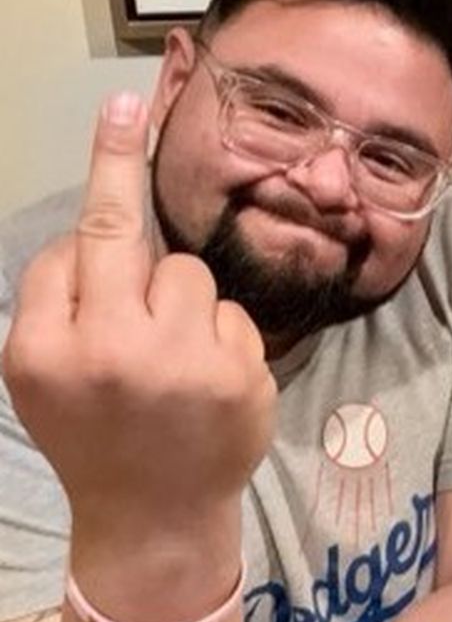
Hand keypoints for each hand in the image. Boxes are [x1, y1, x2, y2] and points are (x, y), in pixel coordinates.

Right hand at [2, 93, 275, 551]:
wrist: (155, 517)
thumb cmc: (94, 435)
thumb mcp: (40, 379)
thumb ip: (58, 301)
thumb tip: (96, 229)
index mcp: (45, 350)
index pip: (72, 242)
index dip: (102, 170)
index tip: (117, 110)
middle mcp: (111, 351)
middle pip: (128, 232)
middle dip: (124, 162)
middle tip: (132, 104)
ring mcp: (184, 364)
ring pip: (190, 273)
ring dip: (180, 300)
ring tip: (170, 359)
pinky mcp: (241, 377)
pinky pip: (231, 315)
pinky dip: (219, 337)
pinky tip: (205, 382)